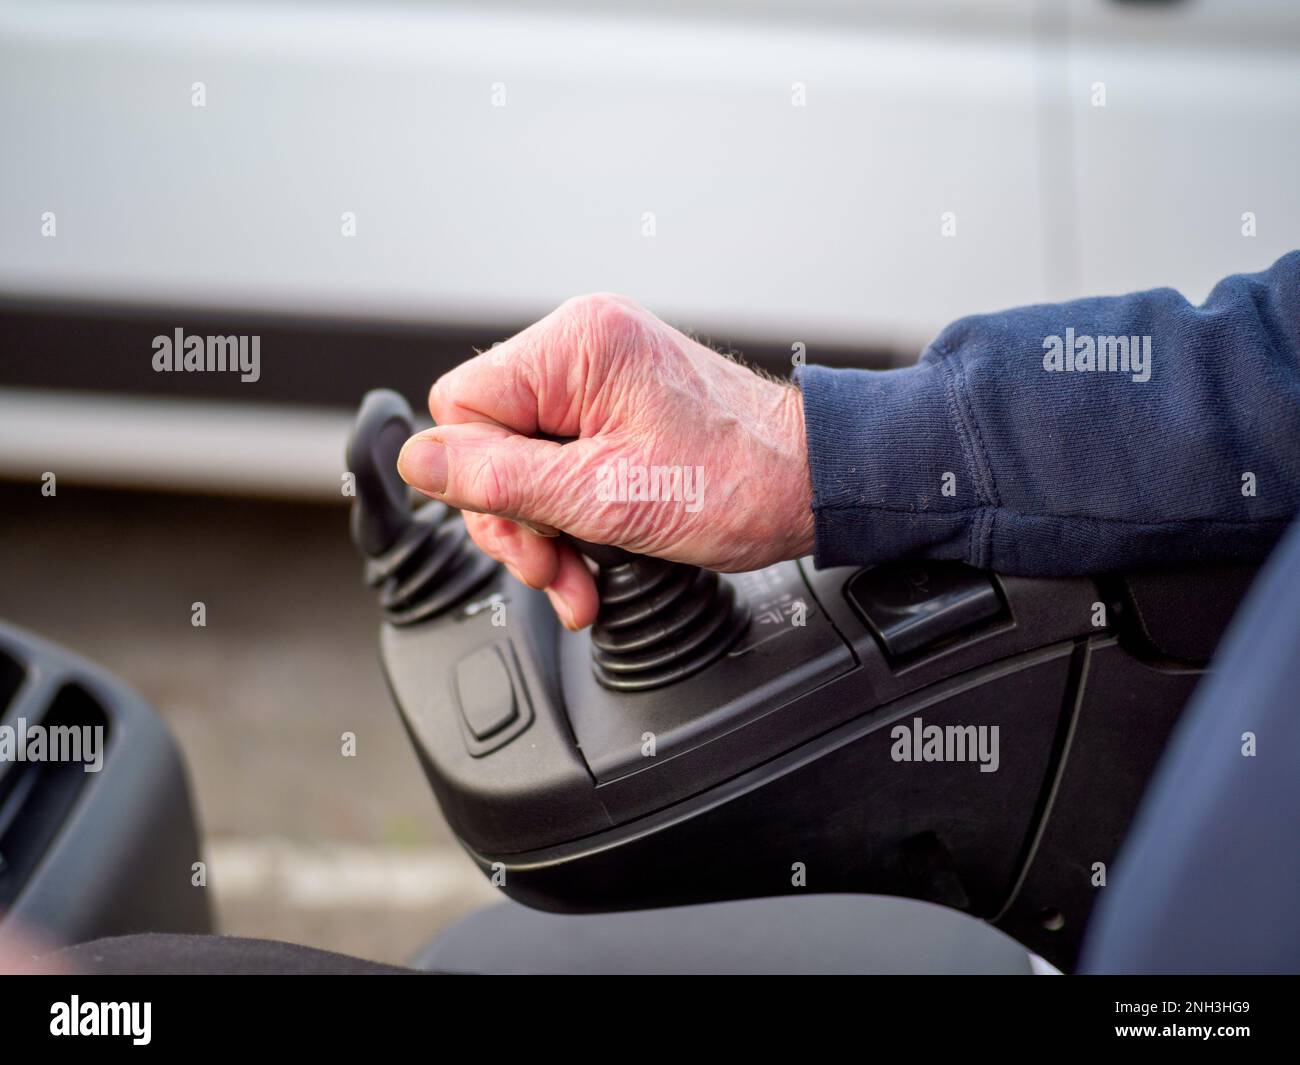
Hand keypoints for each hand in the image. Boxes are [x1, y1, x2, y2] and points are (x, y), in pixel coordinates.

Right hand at [397, 293, 813, 628]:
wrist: (814, 484)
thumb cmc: (740, 480)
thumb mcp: (606, 496)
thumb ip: (502, 480)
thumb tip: (418, 461)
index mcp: (576, 347)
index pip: (462, 406)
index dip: (477, 478)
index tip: (522, 527)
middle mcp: (583, 349)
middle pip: (488, 439)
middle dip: (516, 518)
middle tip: (551, 567)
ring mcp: (601, 380)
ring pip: (522, 462)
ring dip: (544, 532)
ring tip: (578, 580)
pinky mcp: (618, 410)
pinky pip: (561, 463)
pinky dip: (569, 518)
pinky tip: (588, 563)